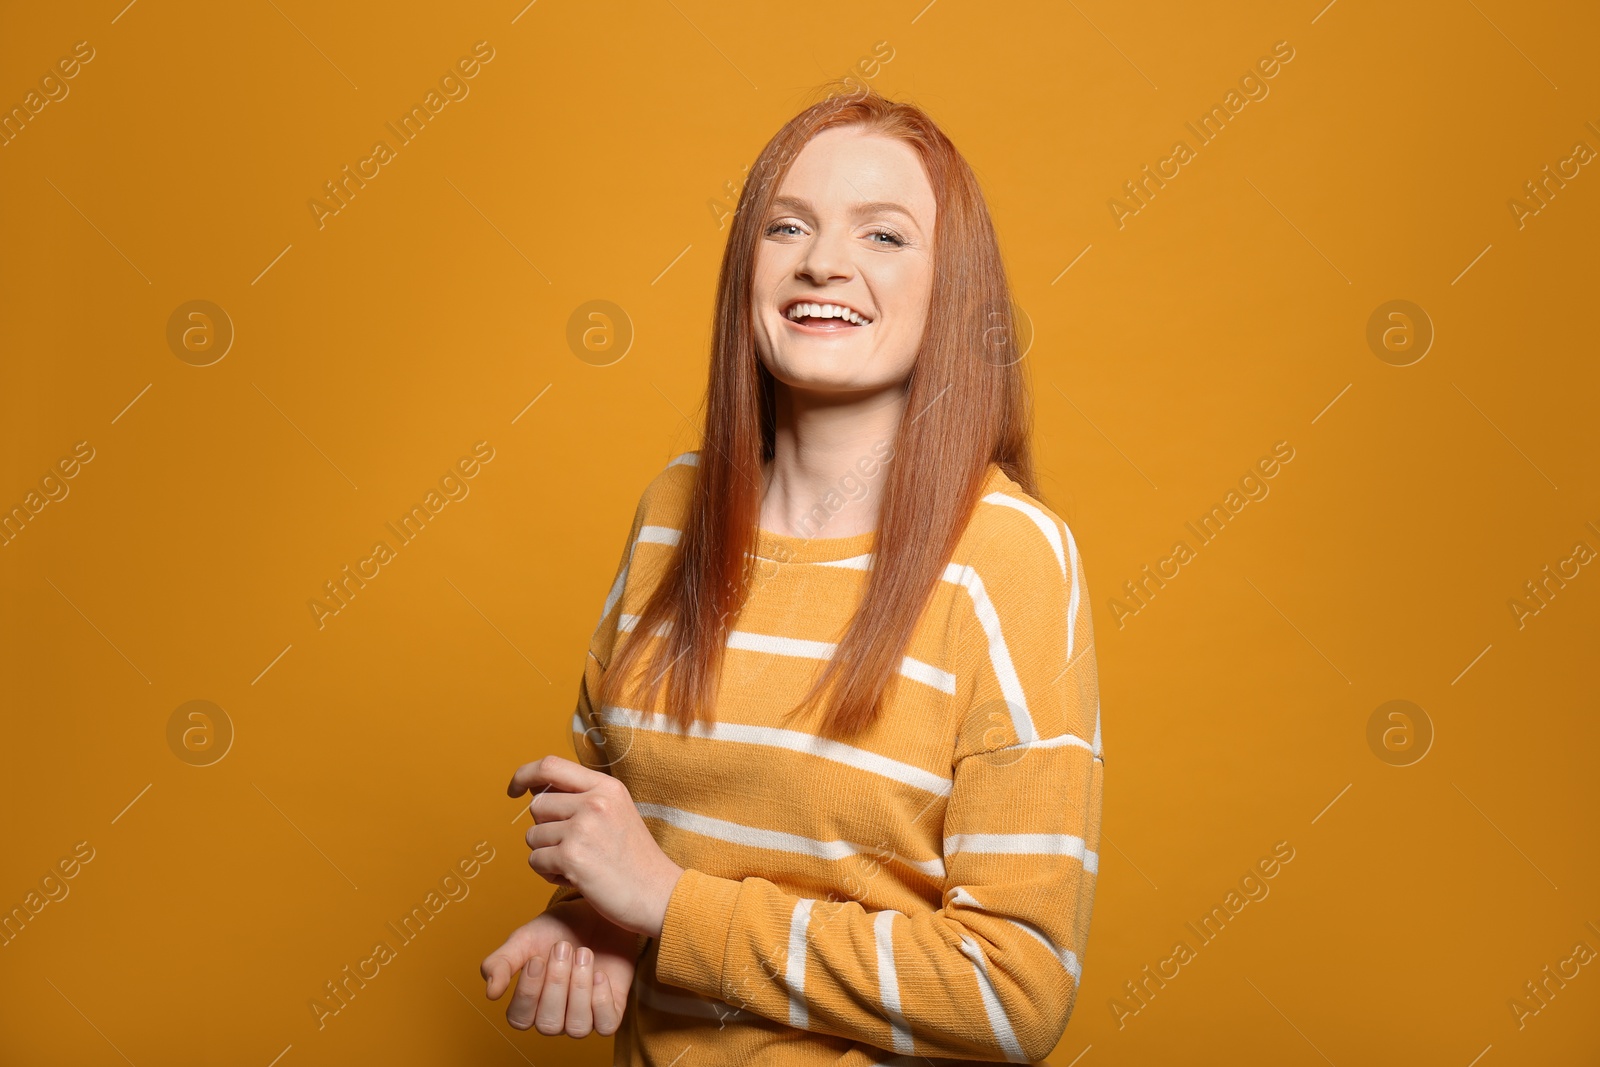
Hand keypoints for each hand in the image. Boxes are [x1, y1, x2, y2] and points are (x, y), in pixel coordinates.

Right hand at [480, 898, 636, 1035]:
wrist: (594, 914)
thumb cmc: (557, 930)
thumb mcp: (524, 939)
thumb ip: (501, 963)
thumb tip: (491, 993)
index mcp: (530, 1005)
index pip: (519, 1019)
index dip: (528, 993)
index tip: (537, 959)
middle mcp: (555, 1016)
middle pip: (548, 1024)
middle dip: (556, 984)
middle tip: (563, 947)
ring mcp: (584, 1017)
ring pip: (577, 1027)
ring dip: (579, 988)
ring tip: (583, 953)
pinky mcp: (610, 1012)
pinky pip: (606, 1025)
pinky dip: (602, 1000)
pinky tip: (600, 973)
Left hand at [509, 755, 684, 936]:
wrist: (658, 895)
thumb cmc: (634, 859)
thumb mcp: (616, 812)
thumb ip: (581, 797)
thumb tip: (535, 791)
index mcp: (605, 787)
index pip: (550, 766)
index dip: (525, 775)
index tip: (514, 790)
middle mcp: (594, 802)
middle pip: (537, 807)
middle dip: (545, 830)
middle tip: (573, 848)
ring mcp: (582, 829)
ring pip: (532, 836)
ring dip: (547, 854)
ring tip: (579, 865)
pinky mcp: (572, 858)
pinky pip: (536, 860)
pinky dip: (549, 874)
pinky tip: (577, 878)